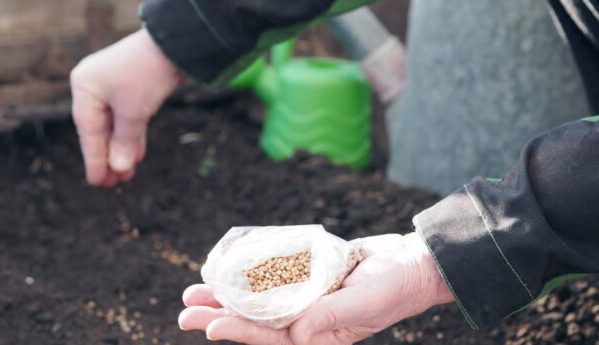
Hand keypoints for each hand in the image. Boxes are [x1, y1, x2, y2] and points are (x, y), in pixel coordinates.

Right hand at [70, 28, 182, 185]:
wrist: (176, 42)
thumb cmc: (149, 73)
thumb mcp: (135, 112)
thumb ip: (125, 141)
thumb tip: (119, 168)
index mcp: (85, 87)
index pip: (88, 131)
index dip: (94, 159)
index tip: (98, 183)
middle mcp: (95, 85)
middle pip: (100, 129)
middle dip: (110, 157)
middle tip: (115, 184)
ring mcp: (114, 86)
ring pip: (116, 125)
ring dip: (122, 149)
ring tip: (127, 175)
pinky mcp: (133, 87)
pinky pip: (129, 117)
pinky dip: (132, 136)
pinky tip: (136, 156)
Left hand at [179, 232, 454, 344]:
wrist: (412, 262)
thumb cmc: (394, 287)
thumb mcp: (364, 304)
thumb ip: (331, 317)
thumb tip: (296, 332)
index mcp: (319, 338)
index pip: (271, 338)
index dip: (238, 331)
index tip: (209, 323)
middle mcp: (308, 322)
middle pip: (256, 322)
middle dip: (220, 314)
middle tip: (185, 307)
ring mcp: (306, 299)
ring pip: (259, 300)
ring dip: (228, 294)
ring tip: (195, 288)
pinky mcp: (308, 276)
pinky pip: (274, 277)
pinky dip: (251, 273)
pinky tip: (229, 266)